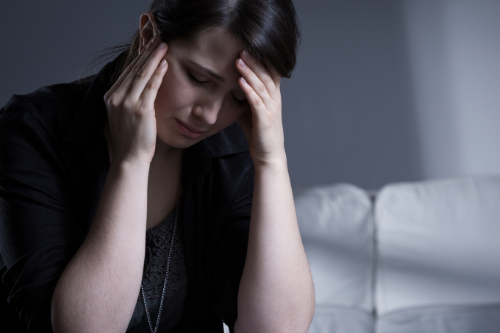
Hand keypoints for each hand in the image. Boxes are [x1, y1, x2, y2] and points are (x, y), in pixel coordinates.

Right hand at [103, 34, 167, 164]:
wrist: (129, 159)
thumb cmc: (131, 139)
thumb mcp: (125, 115)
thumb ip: (130, 99)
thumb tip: (142, 85)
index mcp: (110, 96)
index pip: (126, 71)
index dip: (138, 56)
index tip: (148, 44)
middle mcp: (116, 97)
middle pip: (133, 68)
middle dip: (146, 51)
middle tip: (157, 37)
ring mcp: (127, 103)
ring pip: (142, 73)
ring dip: (153, 57)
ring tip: (163, 44)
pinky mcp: (140, 109)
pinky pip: (151, 86)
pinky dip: (158, 73)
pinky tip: (164, 63)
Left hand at [236, 50, 285, 167]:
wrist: (269, 155)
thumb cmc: (260, 134)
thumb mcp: (252, 111)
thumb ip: (247, 97)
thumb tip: (233, 85)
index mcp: (273, 97)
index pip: (271, 73)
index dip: (262, 60)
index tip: (249, 47)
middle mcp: (275, 100)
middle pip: (266, 75)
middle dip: (255, 61)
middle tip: (243, 48)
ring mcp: (271, 110)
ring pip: (261, 86)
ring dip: (250, 72)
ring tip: (239, 61)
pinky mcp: (265, 120)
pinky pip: (256, 102)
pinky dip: (249, 91)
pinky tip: (240, 82)